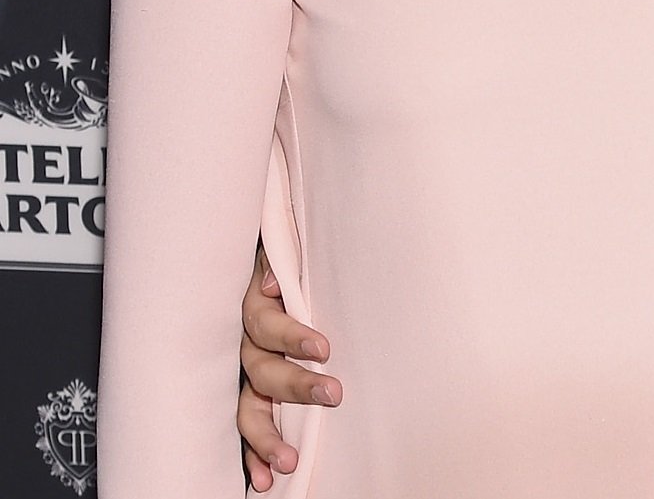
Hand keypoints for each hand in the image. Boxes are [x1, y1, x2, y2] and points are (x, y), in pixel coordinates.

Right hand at [238, 246, 341, 491]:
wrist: (261, 277)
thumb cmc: (284, 267)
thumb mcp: (281, 255)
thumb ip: (276, 263)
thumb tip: (272, 284)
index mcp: (253, 309)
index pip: (265, 324)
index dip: (291, 336)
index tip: (324, 349)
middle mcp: (242, 346)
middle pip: (261, 370)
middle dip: (296, 385)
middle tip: (333, 394)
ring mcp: (240, 377)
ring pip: (246, 408)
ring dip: (267, 436)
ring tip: (289, 460)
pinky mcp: (244, 399)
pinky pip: (243, 429)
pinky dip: (252, 456)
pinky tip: (264, 480)